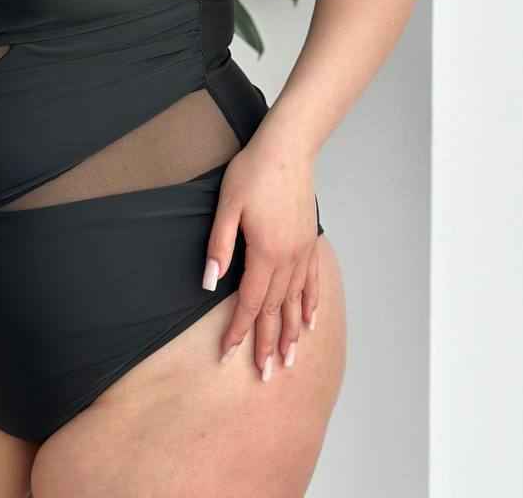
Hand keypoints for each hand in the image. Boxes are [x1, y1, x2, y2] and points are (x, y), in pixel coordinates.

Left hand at [204, 130, 320, 380]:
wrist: (288, 148)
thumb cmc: (253, 171)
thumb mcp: (228, 206)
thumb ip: (220, 246)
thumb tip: (210, 282)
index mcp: (265, 253)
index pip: (250, 303)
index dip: (239, 330)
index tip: (229, 353)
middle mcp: (288, 259)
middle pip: (276, 310)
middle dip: (269, 343)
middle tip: (266, 375)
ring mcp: (302, 251)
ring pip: (297, 302)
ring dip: (293, 333)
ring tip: (290, 359)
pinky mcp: (309, 240)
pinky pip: (312, 281)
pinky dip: (311, 304)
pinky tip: (311, 321)